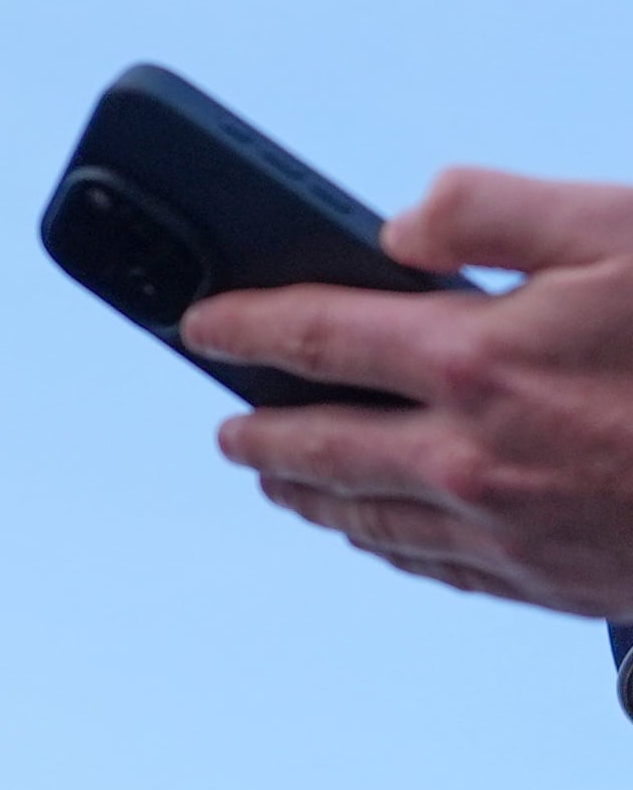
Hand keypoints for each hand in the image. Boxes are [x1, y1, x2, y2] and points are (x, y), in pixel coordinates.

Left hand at [180, 169, 632, 619]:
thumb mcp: (620, 226)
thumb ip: (493, 206)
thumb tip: (398, 221)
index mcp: (474, 360)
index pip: (312, 338)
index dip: (241, 325)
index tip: (199, 324)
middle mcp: (476, 458)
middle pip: (324, 448)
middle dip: (263, 434)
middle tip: (227, 428)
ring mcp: (517, 532)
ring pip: (378, 521)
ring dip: (319, 499)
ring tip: (285, 484)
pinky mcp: (563, 583)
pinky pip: (445, 571)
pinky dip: (397, 550)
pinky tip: (390, 540)